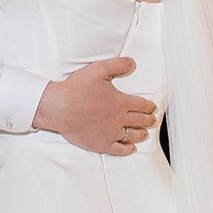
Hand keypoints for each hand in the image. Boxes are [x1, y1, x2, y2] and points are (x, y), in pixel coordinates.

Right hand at [34, 58, 158, 155]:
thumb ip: (117, 65)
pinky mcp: (101, 143)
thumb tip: (132, 63)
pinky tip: (131, 148)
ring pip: (133, 135)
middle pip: (140, 121)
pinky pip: (119, 149)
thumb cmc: (76, 89)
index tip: (153, 108)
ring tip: (145, 134)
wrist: (60, 108)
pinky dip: (128, 149)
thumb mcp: (97, 70)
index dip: (149, 107)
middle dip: (149, 120)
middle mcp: (119, 119)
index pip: (142, 105)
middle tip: (153, 120)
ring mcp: (111, 133)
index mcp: (120, 102)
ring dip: (141, 134)